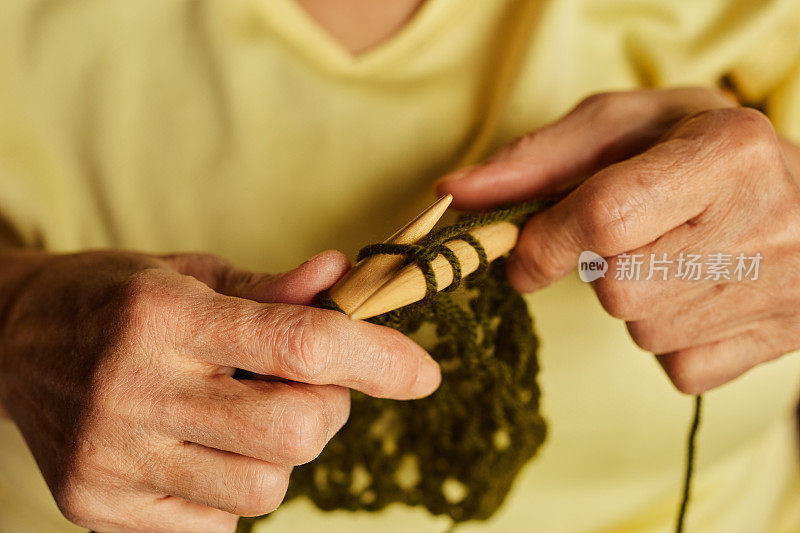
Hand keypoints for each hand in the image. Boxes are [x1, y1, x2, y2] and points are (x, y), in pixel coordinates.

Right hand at [0, 250, 439, 531]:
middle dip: (329, 411)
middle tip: (307, 385)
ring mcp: (114, 455)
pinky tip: (203, 450)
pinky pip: (217, 525)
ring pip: (264, 490)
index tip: (423, 373)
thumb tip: (345, 278)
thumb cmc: (119, 298)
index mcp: (167, 314)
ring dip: (283, 455)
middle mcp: (136, 386)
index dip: (377, 358)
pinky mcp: (97, 505)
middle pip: (295, 430)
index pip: (301, 342)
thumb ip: (274, 289)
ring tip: (246, 417)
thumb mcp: (193, 272)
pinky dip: (234, 491)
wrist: (13, 341)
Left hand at [438, 87, 799, 393]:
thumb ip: (538, 158)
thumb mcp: (625, 128)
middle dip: (598, 267)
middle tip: (631, 236)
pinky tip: (698, 295)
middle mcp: (765, 223)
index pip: (605, 216)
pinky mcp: (779, 343)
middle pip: (617, 286)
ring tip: (676, 257)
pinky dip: (669, 338)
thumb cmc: (699, 151)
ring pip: (643, 331)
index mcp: (727, 153)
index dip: (545, 241)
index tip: (523, 249)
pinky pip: (677, 368)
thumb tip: (454, 194)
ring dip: (633, 300)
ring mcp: (779, 293)